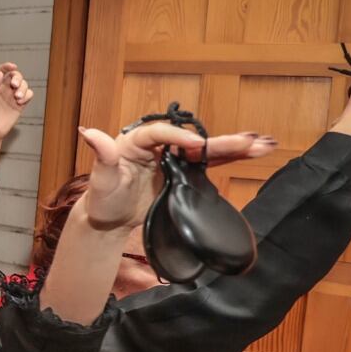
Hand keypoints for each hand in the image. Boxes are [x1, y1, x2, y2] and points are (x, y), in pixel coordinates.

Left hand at [0, 63, 32, 139]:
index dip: (7, 66)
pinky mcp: (20, 105)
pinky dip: (27, 95)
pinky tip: (20, 102)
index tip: (13, 66)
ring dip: (23, 88)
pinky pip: (28, 95)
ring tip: (17, 97)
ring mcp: (13, 96)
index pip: (1, 71)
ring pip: (23, 84)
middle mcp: (4, 89)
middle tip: (14, 85)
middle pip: (15, 75)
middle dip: (18, 77)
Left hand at [78, 122, 272, 229]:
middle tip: (248, 139)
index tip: (196, 144)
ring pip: (205, 151)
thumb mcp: (100, 180)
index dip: (179, 138)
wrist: (109, 220)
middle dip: (220, 140)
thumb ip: (101, 156)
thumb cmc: (101, 199)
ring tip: (262, 143)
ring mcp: (172, 160)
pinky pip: (207, 164)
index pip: (160, 134)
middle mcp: (157, 147)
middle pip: (191, 140)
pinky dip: (230, 159)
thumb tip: (88, 131)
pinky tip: (253, 153)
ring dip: (234, 148)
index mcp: (136, 142)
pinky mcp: (182, 174)